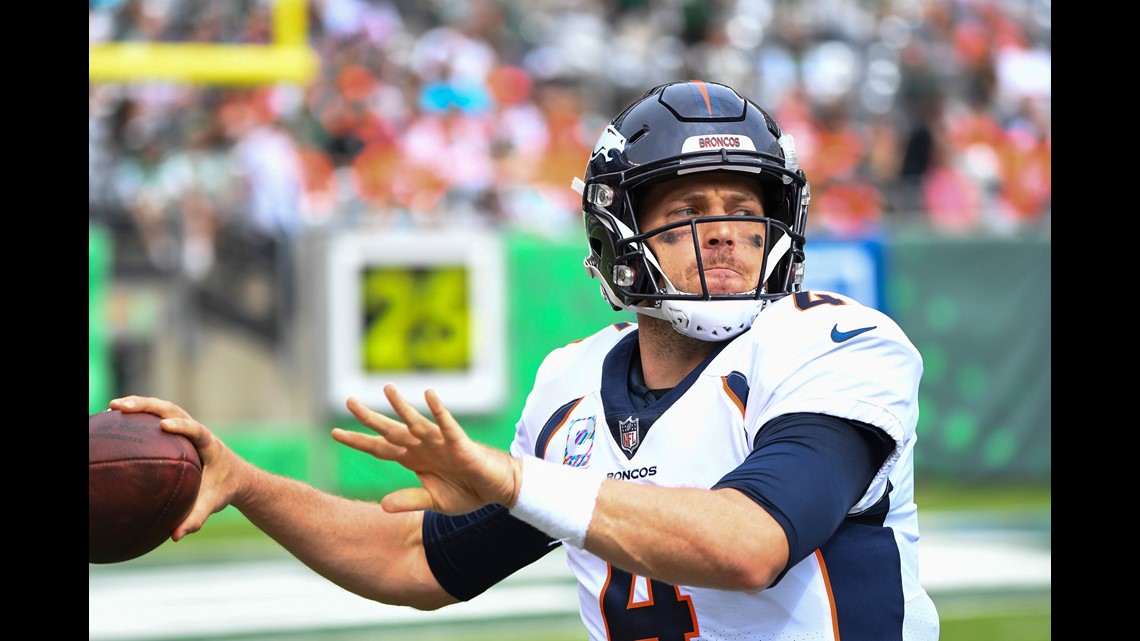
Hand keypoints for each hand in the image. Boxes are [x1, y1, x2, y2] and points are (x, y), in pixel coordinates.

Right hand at [108, 395, 248, 540]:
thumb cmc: (224, 489)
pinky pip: (157, 417)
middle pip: (173, 410)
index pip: (196, 430)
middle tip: (121, 407)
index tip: (164, 426)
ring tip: (112, 407)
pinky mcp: (178, 430)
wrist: (236, 476)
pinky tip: (115, 419)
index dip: (182, 426)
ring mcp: (187, 427)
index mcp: (209, 445)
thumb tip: (175, 536)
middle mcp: (197, 431)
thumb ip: (196, 518)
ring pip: (163, 409)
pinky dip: (139, 415)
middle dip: (147, 406)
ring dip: (139, 404)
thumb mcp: (213, 504)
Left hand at [337, 384, 521, 515]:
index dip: (359, 441)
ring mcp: (441, 443)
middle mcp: (423, 446)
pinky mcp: (460, 443)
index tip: (335, 433)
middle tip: (348, 401)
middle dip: (369, 418)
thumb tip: (382, 505)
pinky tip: (429, 395)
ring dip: (401, 407)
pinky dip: (439, 410)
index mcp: (414, 459)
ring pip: (416, 422)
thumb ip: (409, 501)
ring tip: (387, 389)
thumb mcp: (433, 502)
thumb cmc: (467, 491)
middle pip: (391, 431)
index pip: (380, 449)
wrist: (498, 489)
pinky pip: (448, 425)